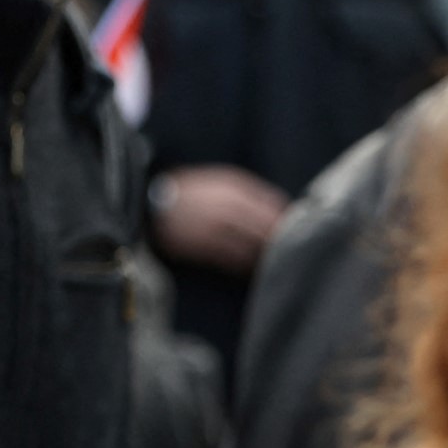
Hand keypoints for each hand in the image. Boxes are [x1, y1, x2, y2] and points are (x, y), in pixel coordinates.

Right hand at [149, 165, 289, 275]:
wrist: (152, 204)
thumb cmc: (192, 191)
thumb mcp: (220, 181)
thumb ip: (251, 192)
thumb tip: (283, 208)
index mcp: (232, 187)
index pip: (272, 205)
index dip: (285, 218)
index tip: (294, 227)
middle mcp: (226, 207)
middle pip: (266, 227)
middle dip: (278, 237)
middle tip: (290, 248)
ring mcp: (214, 228)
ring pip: (251, 244)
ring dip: (265, 253)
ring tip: (272, 259)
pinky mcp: (202, 246)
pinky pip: (232, 259)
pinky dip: (245, 264)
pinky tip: (252, 267)